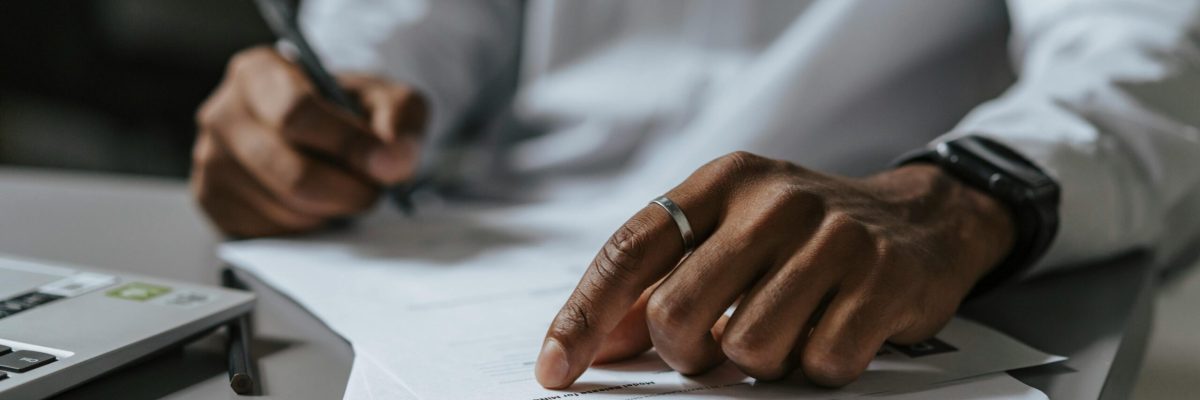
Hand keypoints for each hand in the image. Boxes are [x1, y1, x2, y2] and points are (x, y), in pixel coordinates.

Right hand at [191, 46, 427, 236]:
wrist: (318, 131)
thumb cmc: (347, 110)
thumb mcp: (386, 98)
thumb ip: (400, 119)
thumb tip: (392, 163)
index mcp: (259, 73)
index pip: (297, 114)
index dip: (349, 146)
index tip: (386, 166)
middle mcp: (222, 115)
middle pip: (294, 174)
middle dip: (348, 191)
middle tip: (372, 189)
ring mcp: (210, 162)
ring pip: (287, 210)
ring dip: (331, 210)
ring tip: (342, 188)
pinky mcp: (214, 204)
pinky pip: (271, 233)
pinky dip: (306, 227)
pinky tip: (313, 204)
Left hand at [536, 152, 1014, 387]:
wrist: (921, 219)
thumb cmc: (804, 236)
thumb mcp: (731, 233)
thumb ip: (663, 278)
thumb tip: (596, 342)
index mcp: (722, 182)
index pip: (631, 250)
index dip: (585, 314)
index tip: (556, 368)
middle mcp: (773, 201)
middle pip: (677, 312)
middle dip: (685, 352)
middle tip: (712, 349)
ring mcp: (832, 238)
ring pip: (747, 348)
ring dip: (760, 361)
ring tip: (787, 330)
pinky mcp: (882, 280)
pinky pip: (818, 363)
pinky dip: (817, 367)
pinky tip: (831, 332)